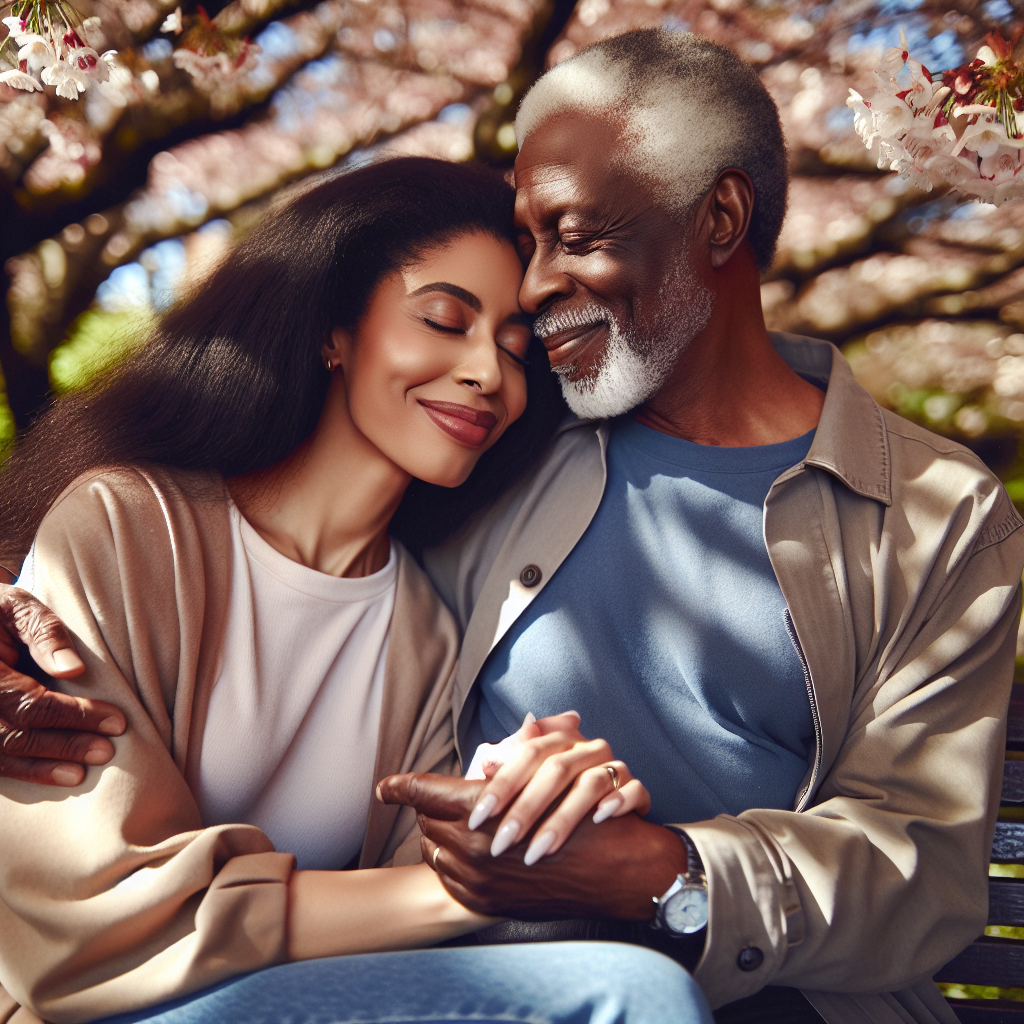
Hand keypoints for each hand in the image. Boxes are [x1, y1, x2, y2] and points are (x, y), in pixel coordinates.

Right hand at [0, 584, 125, 785]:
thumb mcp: (17, 607)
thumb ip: (44, 632)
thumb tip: (73, 670)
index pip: (30, 703)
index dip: (75, 716)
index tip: (116, 721)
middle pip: (13, 736)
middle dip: (63, 746)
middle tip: (105, 751)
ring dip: (40, 768)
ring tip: (79, 774)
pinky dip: (19, 770)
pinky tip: (49, 776)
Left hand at [377, 773, 685, 919]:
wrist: (620, 873)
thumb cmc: (593, 816)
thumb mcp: (558, 773)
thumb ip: (513, 765)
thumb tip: (483, 764)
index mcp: (494, 807)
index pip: (432, 792)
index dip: (406, 785)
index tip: (385, 785)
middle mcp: (479, 846)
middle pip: (430, 821)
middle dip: (427, 810)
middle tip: (425, 801)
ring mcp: (484, 879)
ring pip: (437, 850)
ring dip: (438, 837)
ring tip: (448, 828)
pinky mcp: (491, 902)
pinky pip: (451, 880)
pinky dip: (451, 864)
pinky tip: (465, 854)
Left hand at [462, 712, 649, 864]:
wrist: (604, 830)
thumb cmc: (553, 802)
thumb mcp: (525, 785)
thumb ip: (505, 769)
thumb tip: (486, 760)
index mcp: (559, 740)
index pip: (528, 753)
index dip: (501, 784)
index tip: (477, 817)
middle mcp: (587, 749)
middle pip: (557, 769)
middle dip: (525, 809)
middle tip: (499, 843)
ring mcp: (615, 768)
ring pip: (592, 783)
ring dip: (562, 819)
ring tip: (536, 852)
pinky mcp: (637, 789)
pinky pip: (635, 789)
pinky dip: (618, 802)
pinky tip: (599, 820)